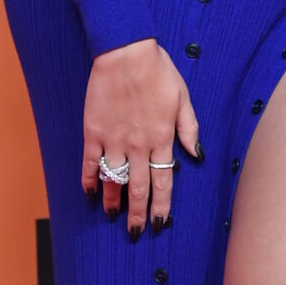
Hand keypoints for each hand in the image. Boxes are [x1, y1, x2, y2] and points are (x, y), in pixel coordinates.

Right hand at [82, 39, 199, 235]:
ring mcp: (113, 139)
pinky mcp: (93, 131)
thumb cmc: (158, 71)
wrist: (125, 52)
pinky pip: (89, 162)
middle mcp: (138, 144)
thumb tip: (196, 155)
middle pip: (137, 188)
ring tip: (113, 217)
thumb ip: (189, 129)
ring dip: (113, 201)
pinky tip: (90, 193)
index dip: (161, 205)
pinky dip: (89, 179)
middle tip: (135, 232)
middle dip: (137, 213)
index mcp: (162, 138)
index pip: (163, 181)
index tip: (160, 223)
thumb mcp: (183, 98)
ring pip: (112, 180)